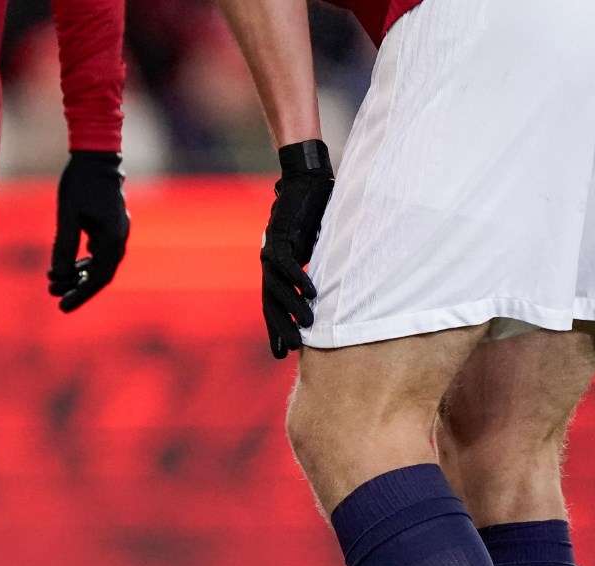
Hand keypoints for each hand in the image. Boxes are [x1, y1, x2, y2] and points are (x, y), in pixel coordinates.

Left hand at [47, 151, 129, 312]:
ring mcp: (117, 231)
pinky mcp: (111, 224)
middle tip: (56, 299)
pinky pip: (100, 252)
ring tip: (56, 283)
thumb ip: (64, 247)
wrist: (96, 155)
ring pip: (101, 264)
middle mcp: (119, 237)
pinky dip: (85, 263)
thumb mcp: (67, 217)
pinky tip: (69, 267)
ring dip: (80, 276)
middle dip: (78, 289)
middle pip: (101, 275)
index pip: (98, 278)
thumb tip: (59, 276)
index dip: (80, 295)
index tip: (61, 307)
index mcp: (112, 238)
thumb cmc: (80, 183)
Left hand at [259, 139, 333, 358]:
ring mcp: (273, 251)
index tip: (281, 353)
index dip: (276, 329)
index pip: (272, 306)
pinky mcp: (282, 237)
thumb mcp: (312, 249)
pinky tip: (312, 295)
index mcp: (274, 269)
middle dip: (281, 328)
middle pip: (272, 304)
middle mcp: (269, 264)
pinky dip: (300, 280)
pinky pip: (290, 265)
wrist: (305, 182)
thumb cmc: (312, 216)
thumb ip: (313, 268)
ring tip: (307, 326)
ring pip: (280, 288)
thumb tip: (325, 291)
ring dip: (293, 308)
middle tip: (291, 350)